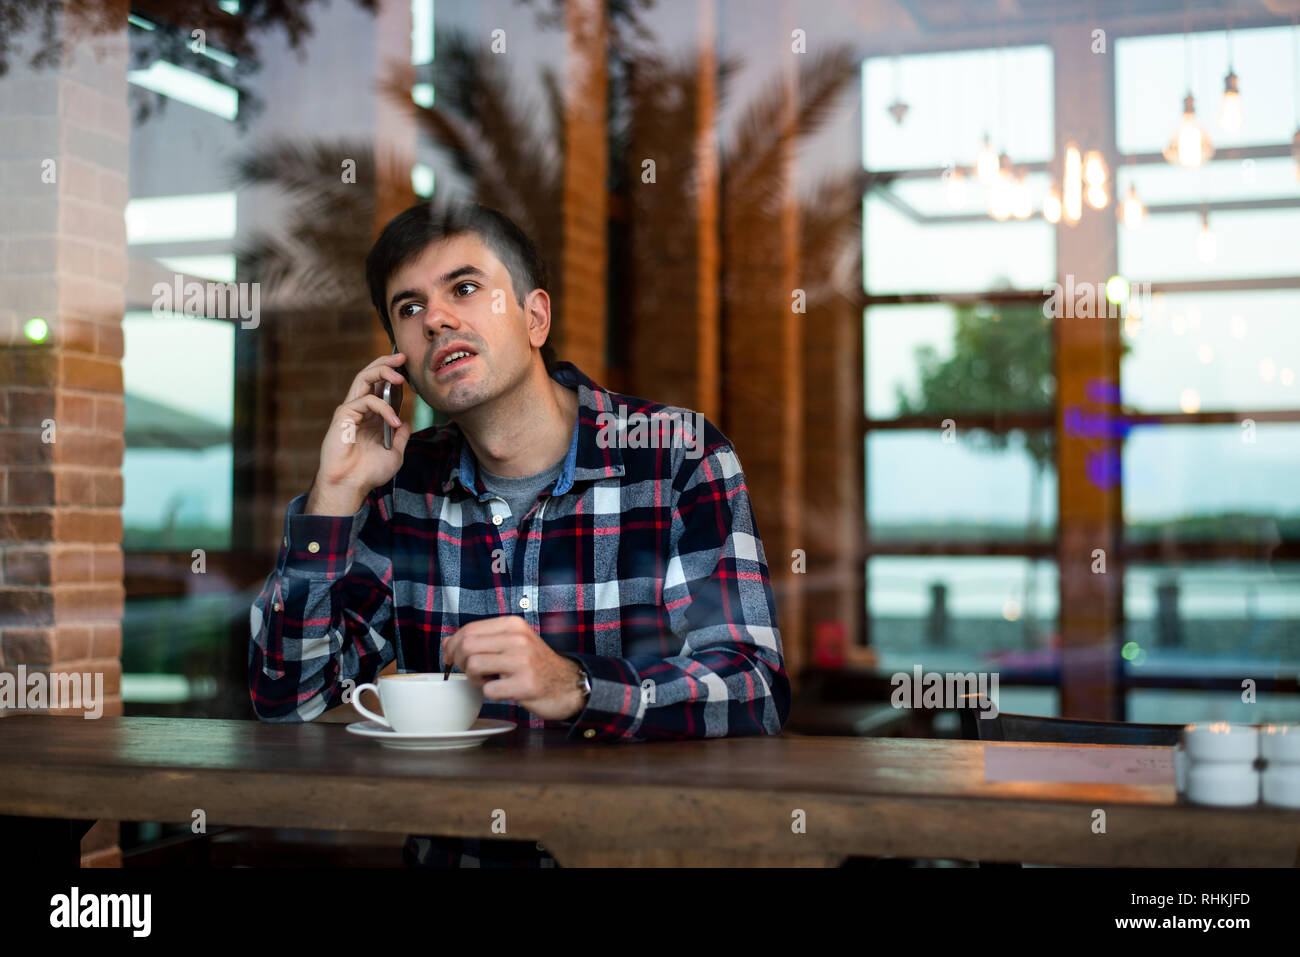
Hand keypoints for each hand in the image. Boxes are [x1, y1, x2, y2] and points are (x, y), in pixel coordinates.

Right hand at [307, 352, 411, 514]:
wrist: (351, 485)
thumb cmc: (368, 472)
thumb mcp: (394, 453)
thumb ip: (400, 436)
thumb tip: (406, 422)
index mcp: (370, 416)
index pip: (380, 386)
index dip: (393, 375)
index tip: (408, 369)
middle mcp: (360, 409)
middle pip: (369, 375)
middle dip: (386, 362)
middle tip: (402, 357)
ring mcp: (350, 410)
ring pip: (363, 378)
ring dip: (383, 372)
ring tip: (400, 377)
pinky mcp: (344, 415)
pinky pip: (366, 401)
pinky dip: (383, 408)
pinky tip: (394, 422)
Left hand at [441, 616, 586, 720]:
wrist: (567, 684)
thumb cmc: (535, 665)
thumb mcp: (511, 643)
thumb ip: (481, 640)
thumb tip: (447, 642)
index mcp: (513, 624)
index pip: (469, 629)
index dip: (453, 645)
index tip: (450, 657)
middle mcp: (518, 638)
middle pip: (467, 646)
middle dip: (459, 662)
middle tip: (470, 672)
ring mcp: (522, 661)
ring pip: (474, 666)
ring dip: (474, 679)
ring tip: (488, 681)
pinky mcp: (525, 684)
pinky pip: (489, 690)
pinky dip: (490, 694)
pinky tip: (503, 690)